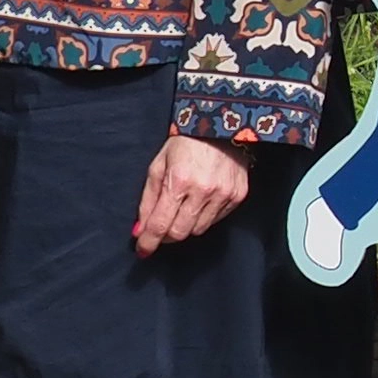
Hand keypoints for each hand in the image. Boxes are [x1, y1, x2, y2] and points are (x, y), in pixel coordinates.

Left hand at [134, 130, 250, 255]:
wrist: (220, 126)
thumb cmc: (185, 144)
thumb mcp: (158, 166)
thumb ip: (148, 200)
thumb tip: (140, 231)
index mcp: (179, 181)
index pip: (160, 224)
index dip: (149, 242)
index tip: (142, 251)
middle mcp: (203, 191)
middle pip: (180, 232)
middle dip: (166, 235)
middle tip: (160, 228)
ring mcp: (223, 195)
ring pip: (198, 230)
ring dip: (185, 225)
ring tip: (181, 209)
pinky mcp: (237, 196)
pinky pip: (216, 220)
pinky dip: (203, 217)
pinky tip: (199, 202)